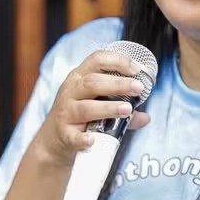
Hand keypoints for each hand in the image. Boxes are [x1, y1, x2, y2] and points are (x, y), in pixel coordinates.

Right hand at [36, 50, 151, 165]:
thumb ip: (121, 108)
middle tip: (138, 88)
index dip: (117, 61)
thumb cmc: (81, 116)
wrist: (54, 140)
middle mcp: (71, 91)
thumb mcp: (98, 105)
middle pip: (92, 82)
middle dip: (117, 84)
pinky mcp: (63, 133)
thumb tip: (145, 117)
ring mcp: (65, 112)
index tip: (136, 69)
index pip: (96, 60)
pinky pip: (73, 136)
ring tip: (127, 109)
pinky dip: (82, 138)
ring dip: (108, 108)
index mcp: (80, 78)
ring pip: (85, 108)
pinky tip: (92, 140)